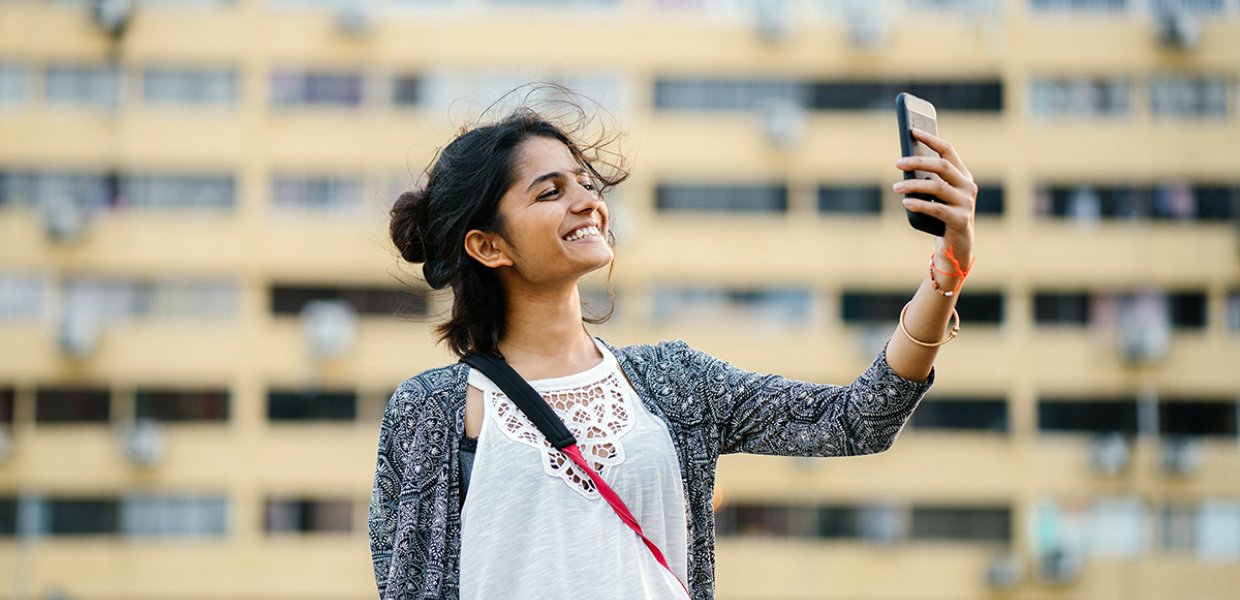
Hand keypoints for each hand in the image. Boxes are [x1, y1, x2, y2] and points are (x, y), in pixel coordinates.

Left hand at [893, 129, 976, 279]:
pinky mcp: (960, 220)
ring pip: (938, 187)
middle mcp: (968, 186)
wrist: (956, 247)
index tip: (913, 131)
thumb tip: (905, 164)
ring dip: (914, 185)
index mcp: (963, 176)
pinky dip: (919, 204)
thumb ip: (928, 180)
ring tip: (896, 187)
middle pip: (942, 166)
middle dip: (918, 162)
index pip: (948, 151)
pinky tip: (906, 202)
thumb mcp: (936, 196)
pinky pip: (937, 209)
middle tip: (897, 163)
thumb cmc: (941, 217)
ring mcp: (966, 203)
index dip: (930, 140)